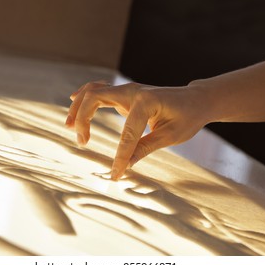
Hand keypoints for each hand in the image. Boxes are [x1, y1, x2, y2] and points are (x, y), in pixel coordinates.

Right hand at [66, 81, 209, 179]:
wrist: (196, 100)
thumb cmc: (188, 117)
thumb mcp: (171, 136)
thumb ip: (145, 148)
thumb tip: (125, 166)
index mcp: (146, 101)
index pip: (126, 132)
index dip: (120, 155)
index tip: (115, 174)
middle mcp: (133, 91)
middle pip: (95, 98)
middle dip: (82, 119)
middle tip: (82, 142)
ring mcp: (128, 90)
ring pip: (93, 91)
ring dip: (78, 107)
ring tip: (69, 126)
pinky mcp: (126, 94)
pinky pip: (98, 90)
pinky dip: (85, 97)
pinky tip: (73, 101)